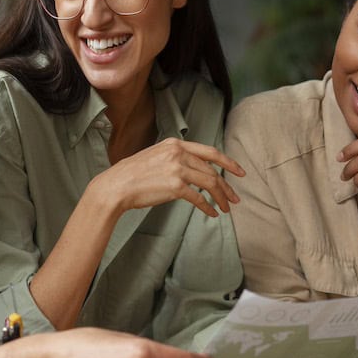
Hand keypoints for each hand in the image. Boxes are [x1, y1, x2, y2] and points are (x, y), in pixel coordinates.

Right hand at [90, 138, 243, 217]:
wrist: (116, 185)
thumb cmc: (133, 175)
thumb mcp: (156, 156)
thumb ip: (175, 158)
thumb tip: (193, 169)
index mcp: (175, 144)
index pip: (210, 152)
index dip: (228, 163)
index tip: (240, 172)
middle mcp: (179, 153)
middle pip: (212, 171)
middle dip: (227, 186)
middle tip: (235, 198)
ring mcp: (178, 169)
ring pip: (210, 184)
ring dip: (221, 198)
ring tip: (227, 208)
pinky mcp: (175, 186)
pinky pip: (199, 198)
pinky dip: (208, 207)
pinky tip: (212, 213)